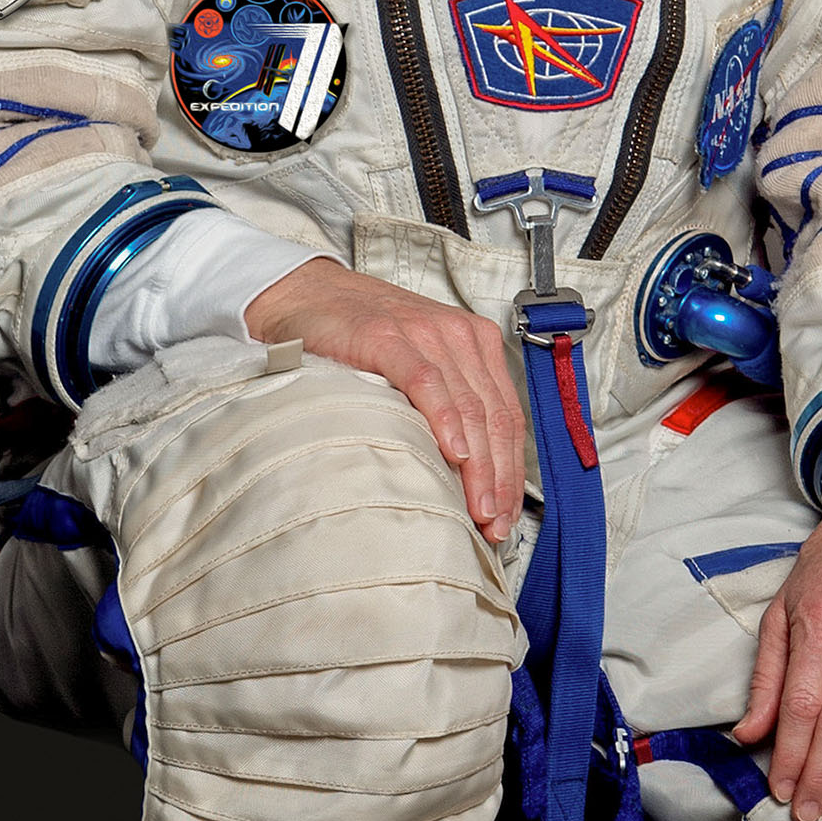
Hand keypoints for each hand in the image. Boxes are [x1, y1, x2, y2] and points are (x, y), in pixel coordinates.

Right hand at [245, 260, 522, 540]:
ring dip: (479, 463)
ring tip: (479, 507)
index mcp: (476, 345)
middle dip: (499, 477)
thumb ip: (447, 401)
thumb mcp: (419, 364)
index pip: (507, 416)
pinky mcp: (389, 337)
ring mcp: (427, 334)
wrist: (309, 295)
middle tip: (496, 524)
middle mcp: (461, 337)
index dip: (511, 469)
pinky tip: (454, 453)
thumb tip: (467, 470)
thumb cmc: (363, 338)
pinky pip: (427, 382)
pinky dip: (444, 419)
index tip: (507, 513)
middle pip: (494, 417)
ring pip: (468, 406)